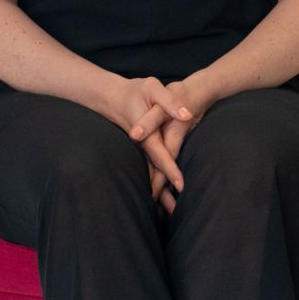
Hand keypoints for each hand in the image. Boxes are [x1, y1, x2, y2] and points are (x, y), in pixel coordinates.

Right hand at [96, 74, 192, 200]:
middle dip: (163, 192)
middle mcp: (142, 145)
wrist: (111, 95)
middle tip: (175, 212)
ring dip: (159, 191)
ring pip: (151, 173)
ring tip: (170, 211)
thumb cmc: (136, 90)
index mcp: (147, 133)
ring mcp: (140, 149)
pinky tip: (160, 196)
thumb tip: (186, 115)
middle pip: (154, 172)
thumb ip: (170, 102)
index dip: (171, 170)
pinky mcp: (141, 149)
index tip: (181, 186)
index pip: (161, 155)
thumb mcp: (153, 88)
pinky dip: (155, 181)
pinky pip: (149, 168)